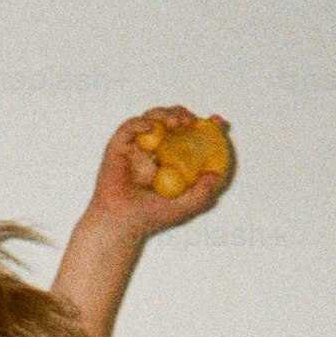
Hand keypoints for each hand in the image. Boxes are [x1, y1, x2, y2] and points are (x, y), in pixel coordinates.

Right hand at [84, 104, 231, 237]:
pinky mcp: (117, 146)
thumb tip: (216, 175)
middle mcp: (153, 149)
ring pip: (150, 117)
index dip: (203, 125)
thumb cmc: (149, 217)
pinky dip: (140, 124)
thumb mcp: (183, 207)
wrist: (122, 222)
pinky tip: (151, 128)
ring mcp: (135, 146)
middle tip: (191, 121)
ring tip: (176, 122)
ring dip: (164, 114)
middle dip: (182, 114)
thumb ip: (202, 193)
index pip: (187, 135)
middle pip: (169, 121)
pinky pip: (128, 128)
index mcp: (168, 159)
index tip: (217, 121)